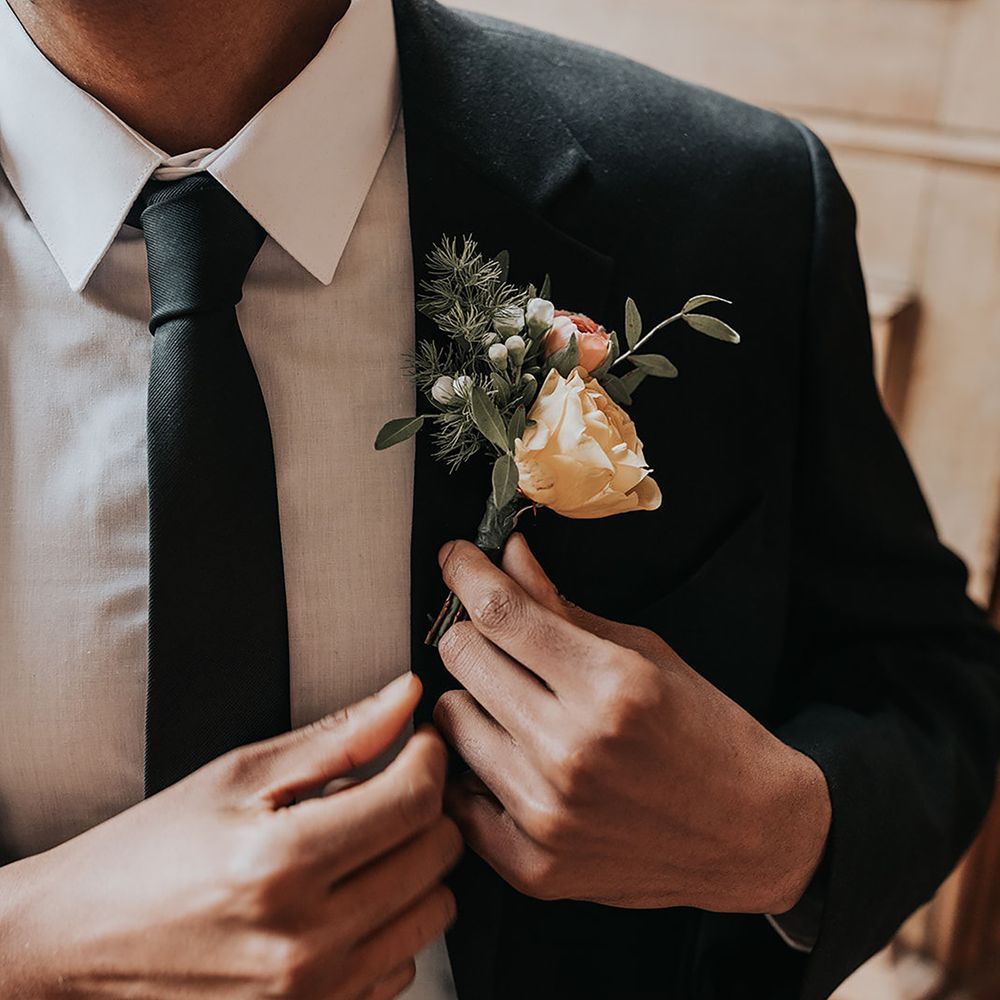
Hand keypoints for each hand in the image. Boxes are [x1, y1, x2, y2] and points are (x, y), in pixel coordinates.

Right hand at [0, 674, 459, 998]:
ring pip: (431, 912)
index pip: (414, 801)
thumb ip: (337, 738)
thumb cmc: (149, 853)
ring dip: (415, 867)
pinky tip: (347, 897)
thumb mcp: (239, 776)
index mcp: (282, 863)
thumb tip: (403, 697)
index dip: (430, 758)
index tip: (420, 741)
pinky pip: (400, 966)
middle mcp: (304, 941)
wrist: (79, 944)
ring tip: (365, 843)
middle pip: (434, 856)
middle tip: (392, 786)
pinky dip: (389, 923)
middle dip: (426, 807)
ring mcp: (311, 995)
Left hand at [433, 535, 830, 913]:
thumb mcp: (644, 654)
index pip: (501, 613)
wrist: (751, 836)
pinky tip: (510, 756)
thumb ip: (564, 607)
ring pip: (450, 720)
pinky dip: (474, 765)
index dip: (467, 573)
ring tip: (514, 704)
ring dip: (472, 699)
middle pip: (462, 659)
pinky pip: (456, 793)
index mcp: (610, 687)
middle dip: (469, 631)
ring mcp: (548, 815)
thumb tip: (509, 557)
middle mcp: (572, 752)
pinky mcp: (532, 865)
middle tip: (493, 634)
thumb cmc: (706, 734)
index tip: (456, 558)